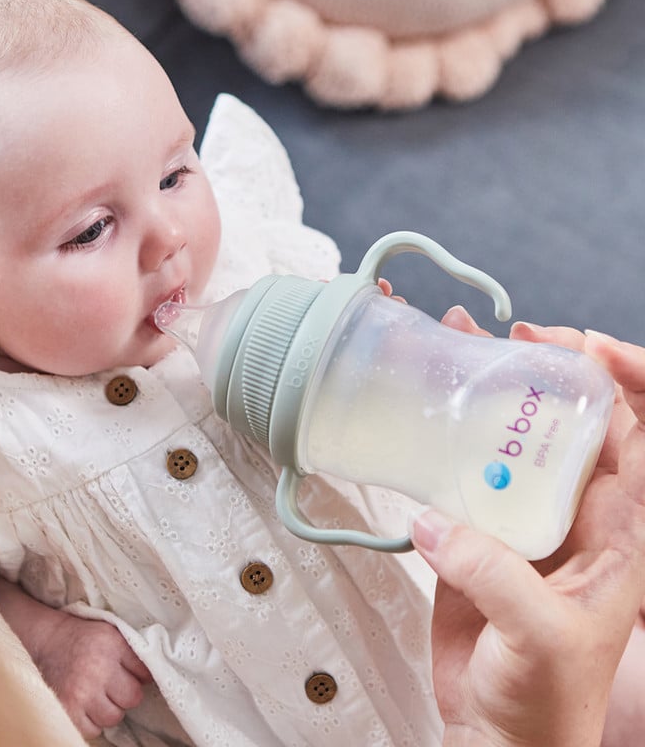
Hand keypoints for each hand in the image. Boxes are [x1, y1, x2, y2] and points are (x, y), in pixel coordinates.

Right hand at [0, 576, 151, 738]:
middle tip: (112, 686)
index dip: (138, 677)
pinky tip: (84, 705)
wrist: (47, 641)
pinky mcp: (66, 710)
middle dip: (125, 695)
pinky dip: (90, 721)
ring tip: (96, 695)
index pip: (145, 674)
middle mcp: (98, 668)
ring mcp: (81, 692)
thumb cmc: (84, 638)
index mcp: (112, 645)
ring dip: (108, 710)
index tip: (129, 674)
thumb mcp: (112, 634)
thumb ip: (133, 653)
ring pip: (113, 717)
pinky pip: (92, 729)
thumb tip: (154, 677)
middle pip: (132, 699)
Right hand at [410, 316, 644, 746]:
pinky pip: (458, 476)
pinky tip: (422, 417)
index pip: (632, 440)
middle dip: (540, 374)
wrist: (494, 732)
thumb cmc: (546, 698)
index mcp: (616, 533)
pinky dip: (440, 443)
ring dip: (485, 397)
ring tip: (458, 352)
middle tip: (506, 339)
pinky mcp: (470, 531)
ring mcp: (518, 519)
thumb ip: (492, 572)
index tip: (577, 346)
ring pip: (507, 443)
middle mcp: (571, 515)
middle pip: (563, 426)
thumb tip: (436, 518)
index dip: (616, 385)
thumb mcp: (541, 635)